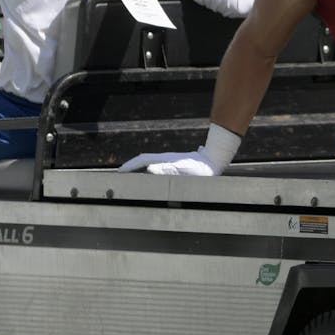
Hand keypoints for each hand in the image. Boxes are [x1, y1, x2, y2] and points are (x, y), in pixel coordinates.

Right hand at [119, 123, 241, 175]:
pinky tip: (152, 175)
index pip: (142, 160)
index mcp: (164, 159)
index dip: (130, 166)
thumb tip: (149, 169)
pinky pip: (159, 167)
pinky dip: (151, 171)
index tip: (119, 172)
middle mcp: (166, 158)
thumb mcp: (183, 171)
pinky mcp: (177, 165)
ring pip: (151, 163)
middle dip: (132, 167)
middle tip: (121, 174)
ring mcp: (171, 161)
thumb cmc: (201, 169)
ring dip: (141, 168)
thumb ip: (166, 170)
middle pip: (144, 161)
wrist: (214, 161)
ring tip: (132, 176)